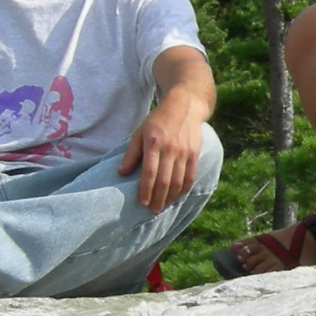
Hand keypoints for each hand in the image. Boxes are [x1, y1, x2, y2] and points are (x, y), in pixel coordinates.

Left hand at [120, 90, 205, 212]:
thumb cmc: (158, 120)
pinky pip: (191, 175)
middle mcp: (170, 148)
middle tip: (153, 211)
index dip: (146, 190)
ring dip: (171, 197)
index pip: (149, 173)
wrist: (185, 105)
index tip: (142, 203)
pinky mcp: (195, 153)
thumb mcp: (140, 132)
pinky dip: (184, 188)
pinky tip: (178, 195)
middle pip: (164, 181)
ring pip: (178, 181)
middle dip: (158, 199)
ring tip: (164, 206)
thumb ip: (131, 153)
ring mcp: (184, 151)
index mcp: (153, 143)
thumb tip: (121, 173)